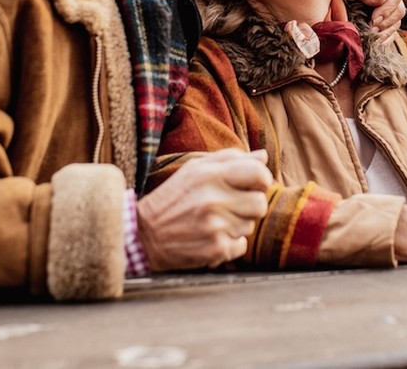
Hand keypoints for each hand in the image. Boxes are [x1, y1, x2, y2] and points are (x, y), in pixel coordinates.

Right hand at [136, 149, 272, 270]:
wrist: (143, 235)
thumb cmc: (174, 197)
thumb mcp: (195, 169)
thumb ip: (230, 159)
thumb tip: (263, 157)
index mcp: (210, 175)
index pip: (260, 175)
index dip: (261, 181)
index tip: (252, 186)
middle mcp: (213, 200)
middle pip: (260, 204)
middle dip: (249, 206)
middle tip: (230, 206)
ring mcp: (215, 227)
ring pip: (250, 226)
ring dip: (237, 225)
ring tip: (214, 221)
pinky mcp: (215, 250)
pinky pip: (241, 245)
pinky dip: (229, 244)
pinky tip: (210, 237)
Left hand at [362, 0, 404, 37]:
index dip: (386, 10)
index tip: (374, 20)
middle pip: (399, 10)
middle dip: (386, 23)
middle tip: (372, 30)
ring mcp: (389, 9)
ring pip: (397, 22)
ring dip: (385, 32)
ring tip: (372, 37)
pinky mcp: (385, 21)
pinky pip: (392, 32)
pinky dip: (385, 39)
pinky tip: (376, 42)